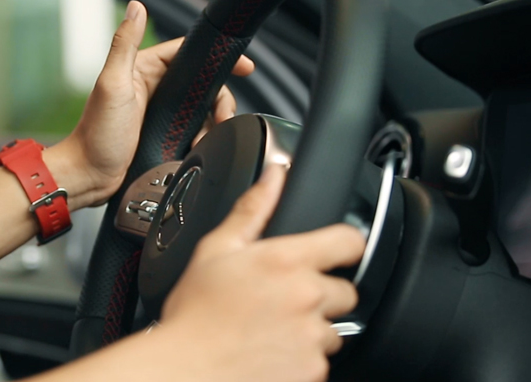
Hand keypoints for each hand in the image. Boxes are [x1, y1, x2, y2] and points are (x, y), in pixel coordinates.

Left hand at [49, 1, 254, 207]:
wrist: (89, 176)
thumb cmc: (95, 135)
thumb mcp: (112, 85)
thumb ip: (125, 45)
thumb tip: (136, 8)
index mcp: (143, 70)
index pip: (187, 53)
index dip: (216, 57)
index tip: (243, 66)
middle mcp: (154, 89)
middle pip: (202, 84)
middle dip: (220, 98)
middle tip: (225, 116)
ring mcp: (161, 114)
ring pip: (202, 109)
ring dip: (213, 121)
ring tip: (211, 135)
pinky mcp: (164, 135)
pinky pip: (195, 130)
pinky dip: (204, 137)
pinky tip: (201, 146)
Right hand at [161, 166, 365, 381]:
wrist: (186, 370)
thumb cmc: (195, 313)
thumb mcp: (216, 250)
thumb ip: (253, 209)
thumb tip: (275, 173)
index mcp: (286, 261)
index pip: (349, 242)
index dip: (344, 245)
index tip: (335, 253)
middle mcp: (306, 298)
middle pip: (345, 291)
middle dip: (321, 294)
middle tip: (285, 300)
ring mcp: (311, 338)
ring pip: (333, 329)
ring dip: (312, 329)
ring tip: (274, 329)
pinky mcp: (311, 372)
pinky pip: (321, 360)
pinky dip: (303, 358)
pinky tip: (273, 351)